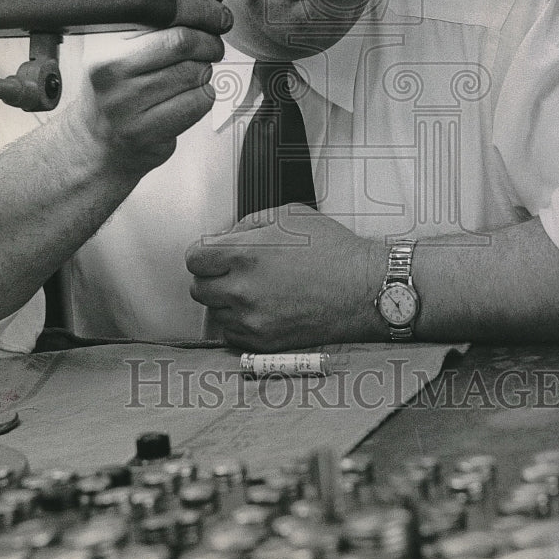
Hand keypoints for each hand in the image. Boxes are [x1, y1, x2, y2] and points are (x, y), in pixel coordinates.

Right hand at [64, 0, 232, 179]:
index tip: (218, 16)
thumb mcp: (123, 47)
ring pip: (195, 73)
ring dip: (205, 71)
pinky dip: (204, 96)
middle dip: (209, 42)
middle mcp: (110, 69)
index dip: (202, 11)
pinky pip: (198, 102)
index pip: (164, 11)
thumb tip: (208, 10)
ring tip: (190, 75)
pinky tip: (186, 97)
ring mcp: (126, 103)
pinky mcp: (145, 131)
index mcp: (105, 40)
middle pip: (183, 42)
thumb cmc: (118, 87)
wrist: (100, 137)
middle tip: (212, 47)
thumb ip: (159, 24)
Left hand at [186, 205, 383, 349]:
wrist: (365, 289)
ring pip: (215, 313)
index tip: (210, 255)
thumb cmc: (334, 251)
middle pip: (198, 288)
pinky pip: (233, 334)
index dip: (202, 254)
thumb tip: (227, 236)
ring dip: (226, 301)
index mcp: (245, 253)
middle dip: (211, 277)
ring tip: (252, 290)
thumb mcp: (289, 216)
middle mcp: (244, 289)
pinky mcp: (265, 342)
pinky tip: (261, 309)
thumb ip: (249, 223)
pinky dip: (240, 323)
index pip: (194, 259)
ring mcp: (253, 319)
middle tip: (230, 272)